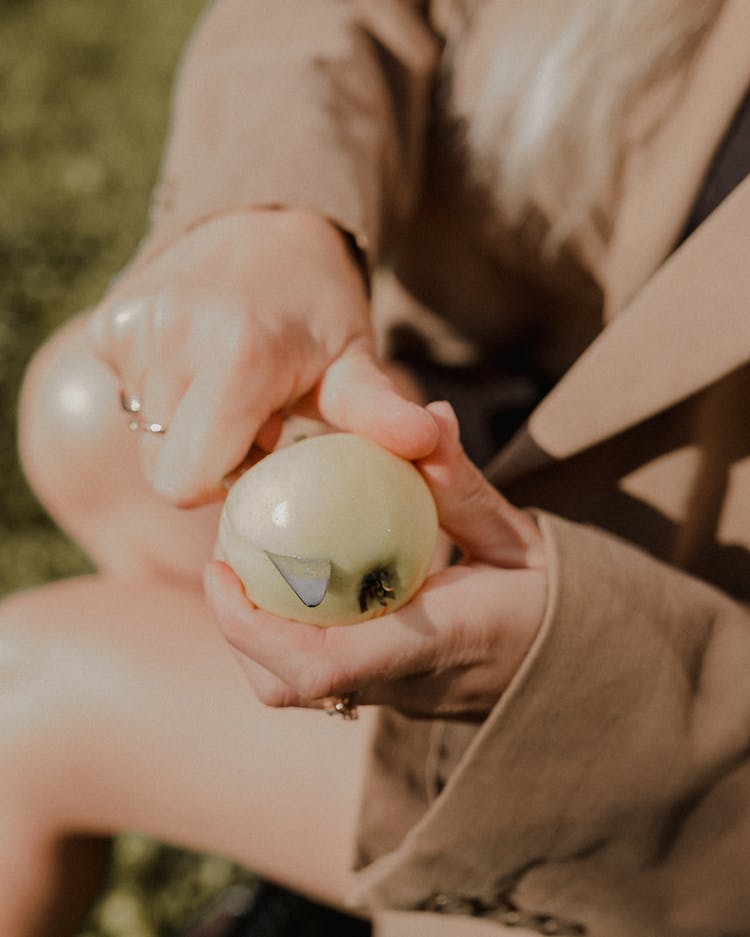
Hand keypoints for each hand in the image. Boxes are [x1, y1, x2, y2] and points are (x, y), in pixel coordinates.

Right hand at [89, 208, 437, 505]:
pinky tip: (199, 363)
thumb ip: (379, 411)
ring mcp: (132, 326)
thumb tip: (429, 442)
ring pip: (146, 437)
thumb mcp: (353, 359)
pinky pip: (128, 397)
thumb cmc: (317, 306)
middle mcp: (172, 336)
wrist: (262, 223)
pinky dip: (163, 396)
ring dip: (189, 428)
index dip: (226, 486)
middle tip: (252, 421)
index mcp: (237, 354)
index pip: (188, 483)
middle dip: (209, 462)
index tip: (265, 454)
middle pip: (165, 470)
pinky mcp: (106, 324)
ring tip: (231, 386)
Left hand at [205, 402, 547, 720]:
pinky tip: (298, 584)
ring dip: (257, 635)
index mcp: (436, 646)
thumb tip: (428, 417)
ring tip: (253, 568)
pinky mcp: (391, 699)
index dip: (252, 625)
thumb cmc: (553, 599)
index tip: (218, 567)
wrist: (582, 666)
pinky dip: (287, 635)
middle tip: (227, 558)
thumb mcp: (515, 536)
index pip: (324, 662)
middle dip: (238, 631)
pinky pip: (320, 679)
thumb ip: (465, 485)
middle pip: (287, 687)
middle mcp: (404, 688)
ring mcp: (394, 701)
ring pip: (297, 690)